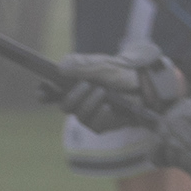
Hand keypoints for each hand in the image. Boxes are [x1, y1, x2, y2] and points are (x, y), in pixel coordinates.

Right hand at [53, 46, 185, 133]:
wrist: (149, 86)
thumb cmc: (126, 72)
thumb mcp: (105, 65)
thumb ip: (84, 65)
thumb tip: (60, 67)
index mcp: (77, 82)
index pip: (53, 90)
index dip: (44, 92)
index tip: (41, 90)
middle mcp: (82, 98)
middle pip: (64, 105)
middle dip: (74, 96)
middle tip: (88, 85)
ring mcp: (92, 113)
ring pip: (79, 116)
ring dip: (90, 103)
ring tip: (104, 92)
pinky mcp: (104, 125)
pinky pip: (95, 125)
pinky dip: (102, 114)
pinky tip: (111, 107)